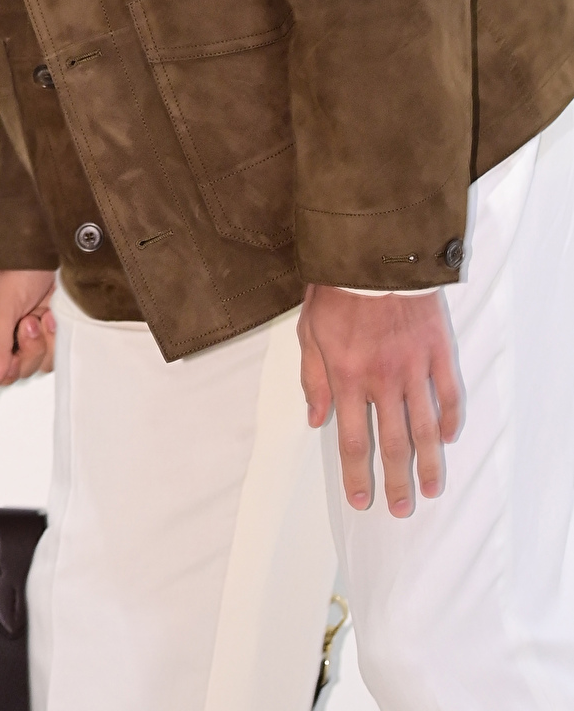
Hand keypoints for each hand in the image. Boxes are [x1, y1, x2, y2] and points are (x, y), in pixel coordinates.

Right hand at [0, 268, 57, 391]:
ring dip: (42, 343)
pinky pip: (53, 353)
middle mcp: (2, 332)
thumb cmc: (18, 266)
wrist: (52, 245)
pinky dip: (55, 337)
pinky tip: (52, 316)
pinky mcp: (48, 329)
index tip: (11, 356)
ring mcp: (27, 331)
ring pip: (35, 364)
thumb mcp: (2, 306)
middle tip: (28, 325)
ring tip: (41, 317)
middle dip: (26, 350)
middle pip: (13, 369)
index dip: (1, 368)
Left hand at [297, 284, 463, 516]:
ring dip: (428, 462)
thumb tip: (315, 418)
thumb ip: (313, 378)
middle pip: (393, 444)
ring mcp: (414, 366)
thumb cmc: (337, 288)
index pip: (352, 440)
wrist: (374, 251)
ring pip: (425, 427)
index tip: (361, 499)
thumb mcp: (309, 330)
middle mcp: (383, 379)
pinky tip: (448, 437)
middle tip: (400, 508)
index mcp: (347, 376)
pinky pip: (448, 392)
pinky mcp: (438, 350)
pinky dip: (450, 418)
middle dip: (396, 481)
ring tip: (430, 487)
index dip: (357, 474)